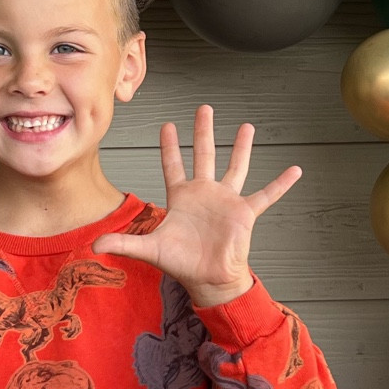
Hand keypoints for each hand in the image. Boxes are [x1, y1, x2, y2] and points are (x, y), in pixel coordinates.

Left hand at [94, 105, 300, 308]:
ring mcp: (226, 200)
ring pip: (235, 166)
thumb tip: (94, 245)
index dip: (169, 146)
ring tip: (247, 126)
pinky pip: (266, 195)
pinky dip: (280, 184)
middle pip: (203, 154)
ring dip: (240, 147)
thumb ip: (123, 243)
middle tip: (204, 108)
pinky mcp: (245, 213)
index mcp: (181, 197)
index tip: (167, 125)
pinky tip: (294, 171)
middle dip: (203, 131)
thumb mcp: (149, 250)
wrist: (209, 280)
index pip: (173, 164)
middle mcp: (205, 193)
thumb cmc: (182, 264)